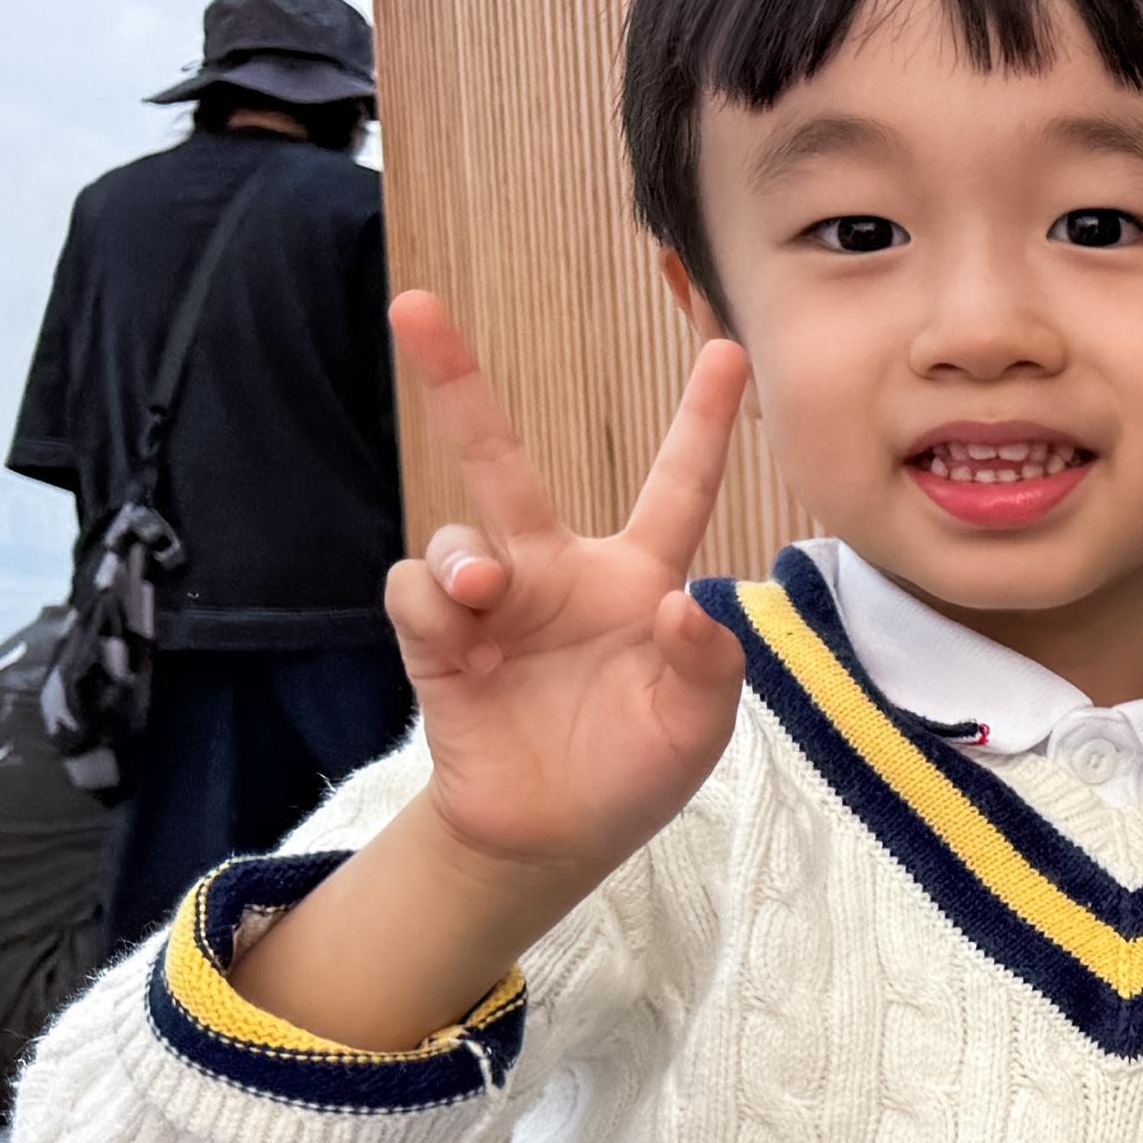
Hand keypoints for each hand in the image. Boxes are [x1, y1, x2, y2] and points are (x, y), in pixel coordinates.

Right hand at [383, 293, 753, 888]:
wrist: (556, 837)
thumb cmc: (636, 769)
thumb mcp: (697, 725)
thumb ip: (710, 665)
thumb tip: (688, 607)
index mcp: (638, 580)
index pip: (679, 487)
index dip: (702, 421)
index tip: (729, 349)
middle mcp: (557, 573)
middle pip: (501, 463)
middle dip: (455, 384)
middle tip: (413, 305)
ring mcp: (493, 605)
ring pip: (458, 539)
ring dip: (464, 561)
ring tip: (483, 597)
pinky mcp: (438, 644)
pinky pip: (417, 597)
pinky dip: (433, 610)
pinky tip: (462, 645)